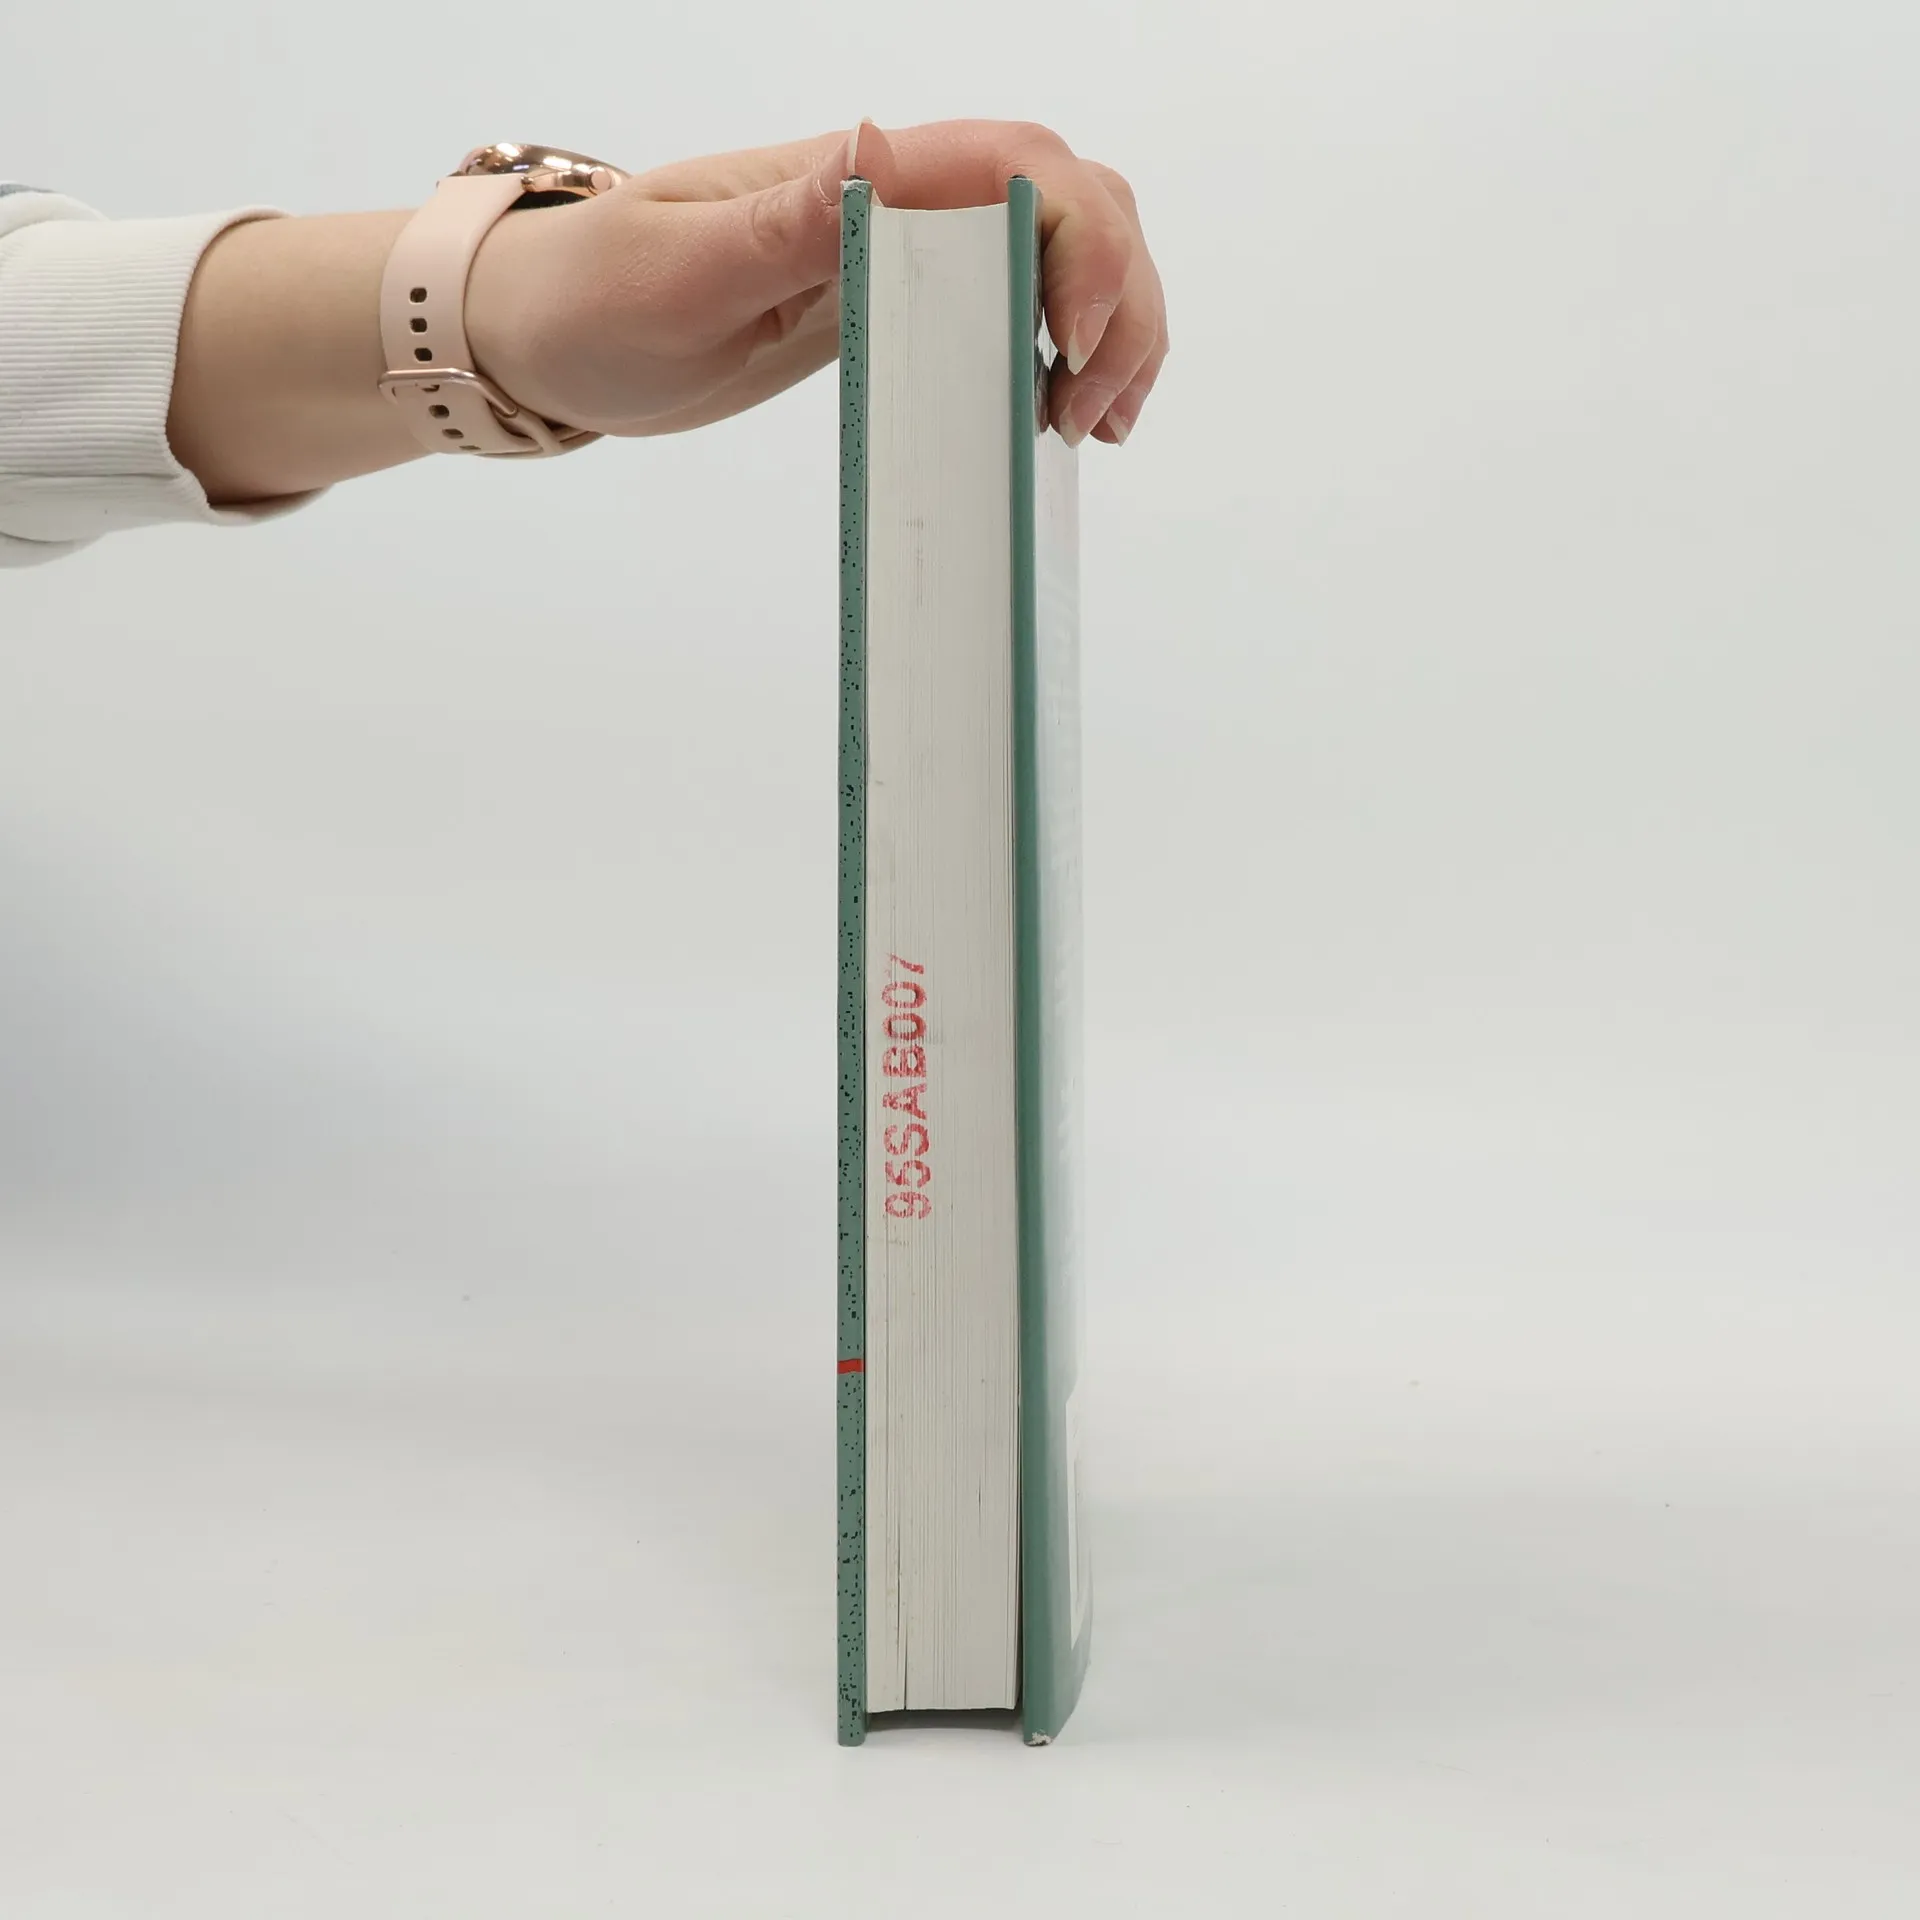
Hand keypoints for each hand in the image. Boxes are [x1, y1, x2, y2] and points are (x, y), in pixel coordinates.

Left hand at [466, 120, 1168, 447]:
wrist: (541, 331)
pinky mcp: (895, 306)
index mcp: (849, 180)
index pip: (1011, 168)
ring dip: (1110, 326)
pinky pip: (1012, 303)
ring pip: (1057, 250)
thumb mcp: (676, 272)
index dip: (1077, 242)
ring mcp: (902, 253)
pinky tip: (1066, 412)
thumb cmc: (589, 300)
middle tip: (1090, 412)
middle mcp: (892, 202)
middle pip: (1067, 199)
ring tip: (1096, 425)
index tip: (1069, 345)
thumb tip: (877, 157)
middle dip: (1117, 296)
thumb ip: (786, 224)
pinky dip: (1067, 350)